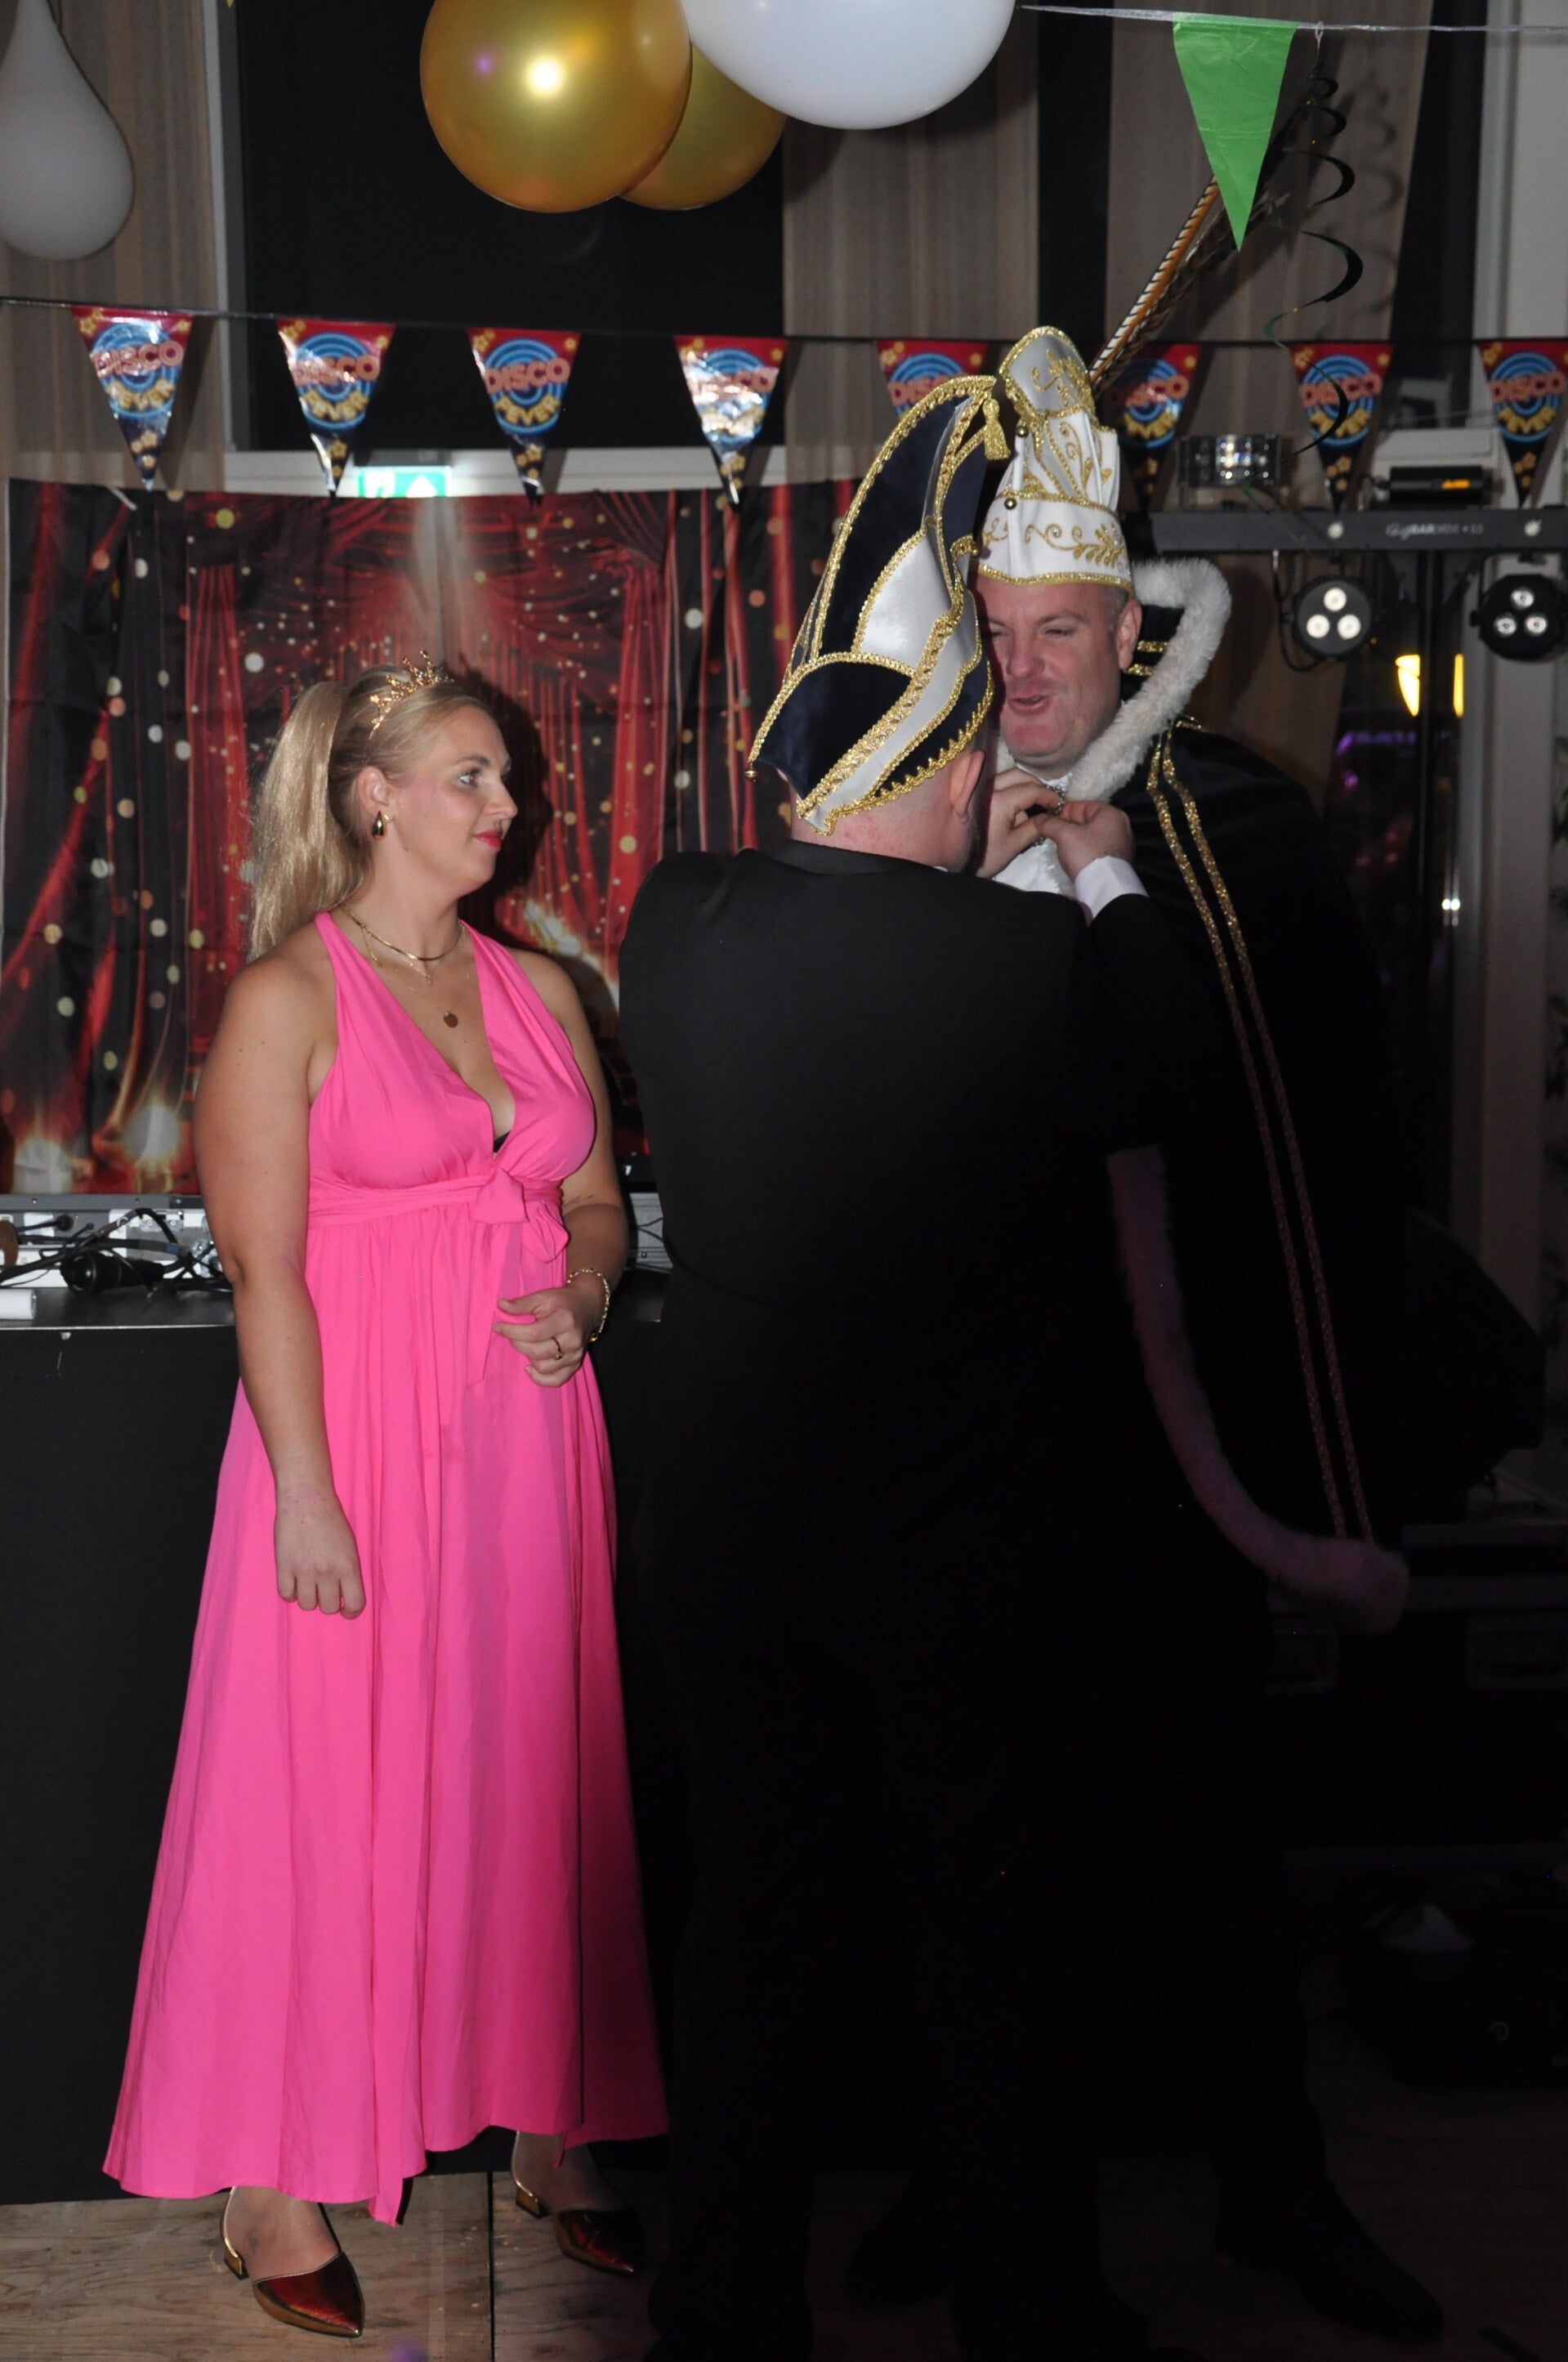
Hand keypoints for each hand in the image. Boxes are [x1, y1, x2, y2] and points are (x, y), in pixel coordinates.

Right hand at [274, 1488, 364, 1617]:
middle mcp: (327, 1572)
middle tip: (324, 1589)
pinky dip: (290, 1592)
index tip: (345, 1608)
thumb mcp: (350, 1544)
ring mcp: (303, 1570)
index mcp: (348, 1565)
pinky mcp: (283, 1566)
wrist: (306, 1498)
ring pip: (307, 1605)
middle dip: (328, 1601)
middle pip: (328, 1608)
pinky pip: (286, 1595)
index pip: (354, 1604)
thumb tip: (343, 1594)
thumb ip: (347, 1570)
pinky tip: (293, 1580)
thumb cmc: (331, 1517)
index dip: (350, 1610)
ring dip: (308, 1597)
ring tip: (308, 1583)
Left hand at [495, 1278, 597, 1387]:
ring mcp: (575, 1355)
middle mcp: (572, 1340)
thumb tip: (501, 1306)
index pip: (534, 1333)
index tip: (498, 1327)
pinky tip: (529, 1367)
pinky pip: (555, 1381)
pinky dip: (539, 1378)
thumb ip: (522, 1303)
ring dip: (528, 1357)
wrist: (586, 1307)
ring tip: (527, 1344)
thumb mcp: (542, 1296)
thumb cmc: (562, 1301)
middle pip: (537, 1352)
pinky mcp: (575, 1365)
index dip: (512, 1332)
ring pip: (543, 1367)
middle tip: (512, 1334)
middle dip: (517, 1343)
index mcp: (565, 1320)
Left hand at [977, 767, 1062, 878]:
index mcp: (999, 802)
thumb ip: (1035, 827)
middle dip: (1036, 785)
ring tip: (1035, 801)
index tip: (1058, 803)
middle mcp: (988, 790)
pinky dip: (1012, 786)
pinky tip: (1019, 802)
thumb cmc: (985, 857)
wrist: (956, 862)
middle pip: (1018, 775)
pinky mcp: (975, 794)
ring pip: (1007, 776)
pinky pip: (998, 782)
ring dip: (1024, 784)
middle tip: (1048, 800)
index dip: (1048, 795)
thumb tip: (1050, 816)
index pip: (1030, 790)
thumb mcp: (1014, 845)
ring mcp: (980, 790)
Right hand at [1038, 796, 1134, 879]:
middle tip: (1052, 833)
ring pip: (1092, 836)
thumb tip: (1038, 818)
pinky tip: (1074, 858)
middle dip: (1068, 826)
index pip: (1083, 805)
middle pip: (1088, 820)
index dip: (1063, 810)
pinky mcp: (1118, 861)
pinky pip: (1097, 849)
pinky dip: (1085, 851)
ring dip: (1075, 839)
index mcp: (1111, 814)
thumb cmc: (1087, 855)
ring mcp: (1121, 844)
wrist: (1105, 888)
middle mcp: (1121, 826)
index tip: (1048, 818)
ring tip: (1061, 847)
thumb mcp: (1065, 835)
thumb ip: (1050, 824)